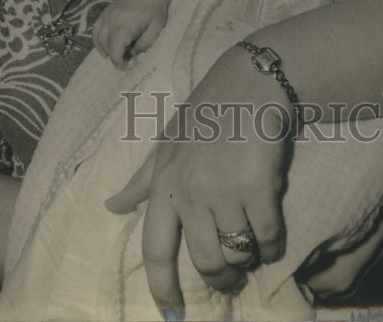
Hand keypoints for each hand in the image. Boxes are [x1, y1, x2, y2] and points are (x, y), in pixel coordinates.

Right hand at [93, 0, 167, 69]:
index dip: (117, 60)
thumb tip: (132, 54)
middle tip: (124, 61)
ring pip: (98, 37)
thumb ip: (145, 43)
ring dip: (104, 49)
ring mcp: (108, 14)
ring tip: (115, 55)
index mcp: (127, 23)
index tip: (123, 67)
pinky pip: (95, 29)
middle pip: (106, 44)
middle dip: (113, 56)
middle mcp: (114, 18)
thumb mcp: (157, 28)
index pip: (115, 46)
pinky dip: (97, 40)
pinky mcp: (105, 12)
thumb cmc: (155, 10)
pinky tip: (104, 47)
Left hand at [106, 46, 292, 313]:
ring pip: (237, 252)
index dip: (162, 287)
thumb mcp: (167, 141)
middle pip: (205, 261)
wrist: (250, 84)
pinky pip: (267, 239)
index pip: (155, 249)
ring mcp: (224, 191)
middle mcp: (190, 192)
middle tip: (230, 278)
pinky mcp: (258, 189)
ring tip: (251, 247)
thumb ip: (142, 179)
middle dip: (221, 278)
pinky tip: (272, 235)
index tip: (171, 314)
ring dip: (246, 259)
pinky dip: (272, 245)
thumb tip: (111, 206)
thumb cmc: (206, 112)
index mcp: (165, 184)